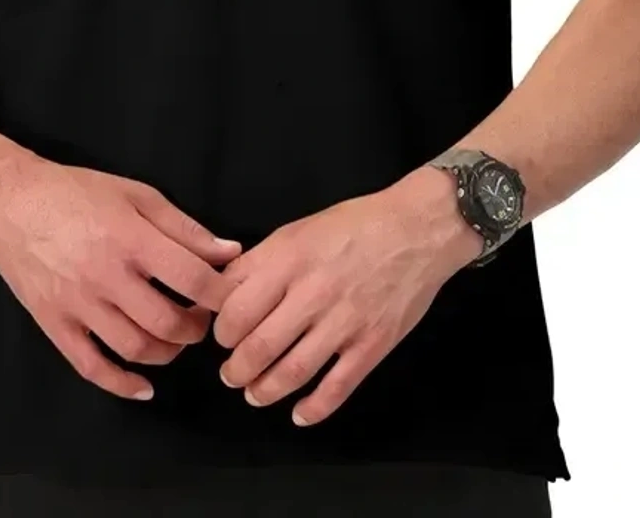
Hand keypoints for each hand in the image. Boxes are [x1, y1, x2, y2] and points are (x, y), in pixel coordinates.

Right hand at [0, 159, 242, 402]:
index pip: (190, 278)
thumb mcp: (136, 194)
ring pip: (134, 348)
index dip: (219, 293)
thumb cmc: (76, 192)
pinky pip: (91, 367)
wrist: (11, 202)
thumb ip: (184, 227)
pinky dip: (122, 384)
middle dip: (196, 328)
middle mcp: (105, 276)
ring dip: (167, 353)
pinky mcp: (54, 324)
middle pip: (166, 321)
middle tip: (202, 319)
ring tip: (176, 339)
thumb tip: (229, 252)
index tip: (229, 296)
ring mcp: (78, 305)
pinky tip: (143, 387)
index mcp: (130, 238)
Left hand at [211, 169, 477, 426]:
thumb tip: (224, 290)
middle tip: (232, 373)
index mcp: (288, 259)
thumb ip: (261, 262)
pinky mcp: (372, 345)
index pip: (235, 309)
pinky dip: (313, 409)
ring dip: (264, 390)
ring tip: (254, 393)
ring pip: (291, 372)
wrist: (418, 229)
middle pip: (257, 347)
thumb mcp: (298, 230)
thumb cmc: (354, 224)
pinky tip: (299, 414)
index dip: (222, 330)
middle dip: (236, 369)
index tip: (223, 336)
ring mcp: (344, 322)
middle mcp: (312, 292)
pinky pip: (336, 388)